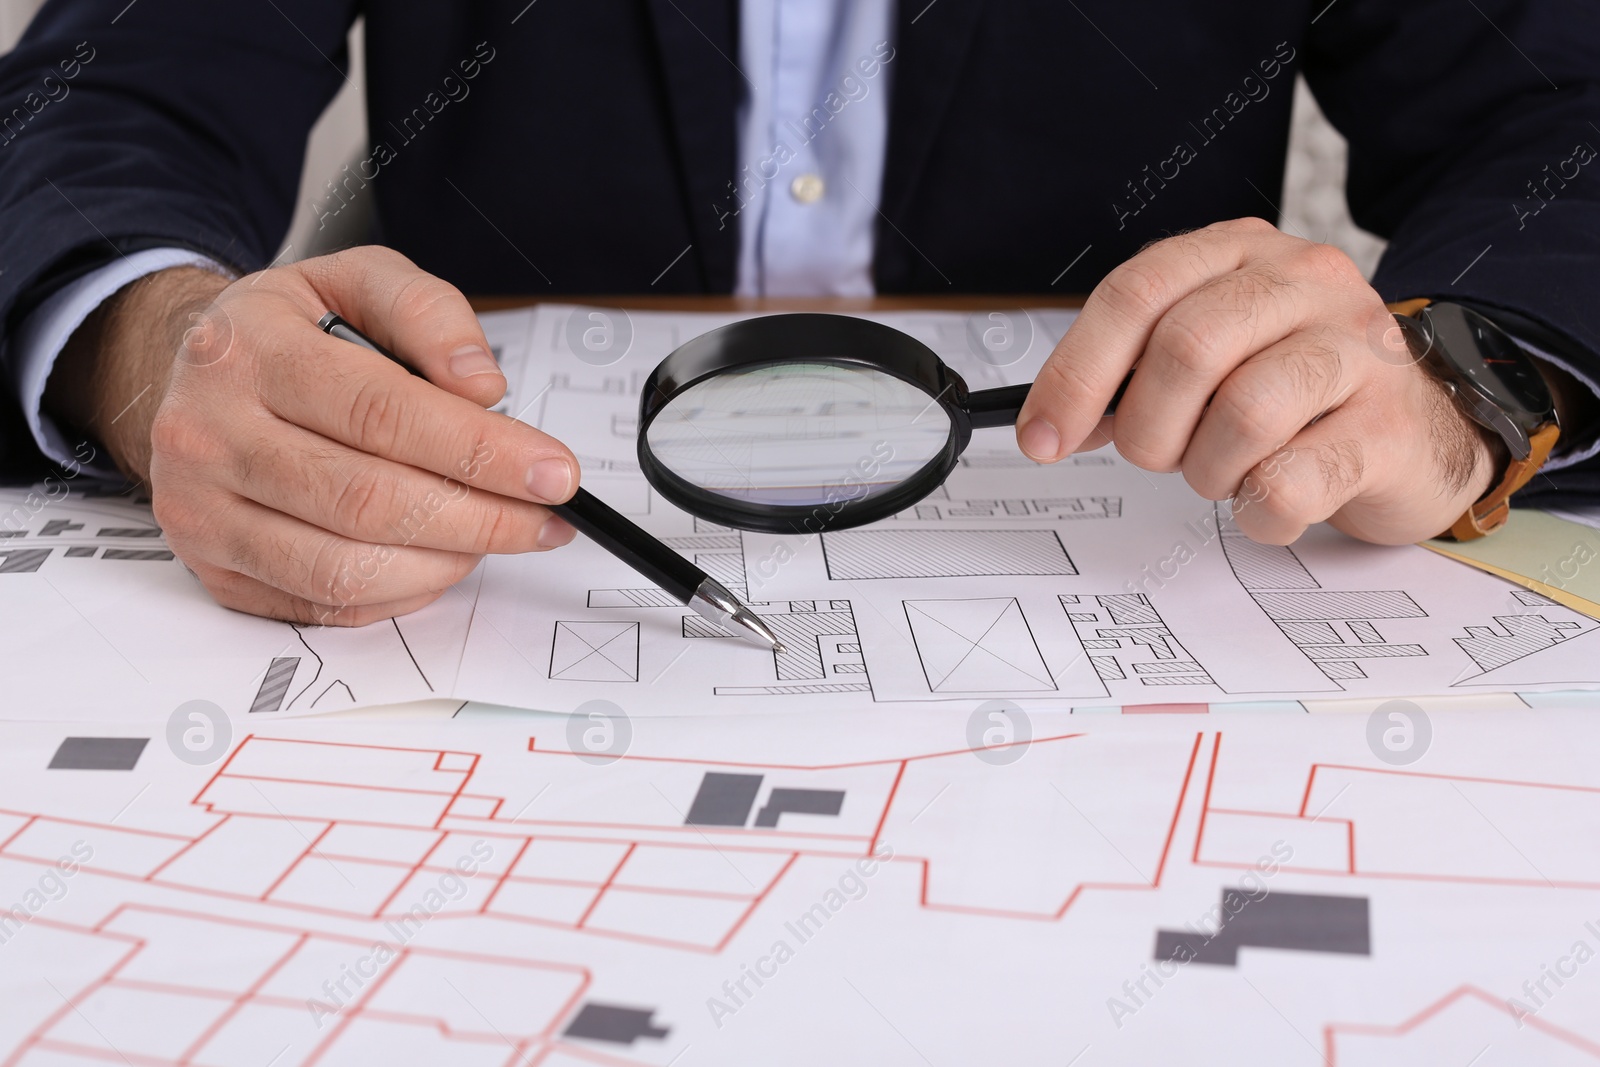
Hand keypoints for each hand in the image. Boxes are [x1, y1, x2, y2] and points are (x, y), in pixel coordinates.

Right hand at [47, 246, 577, 623]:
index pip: (383, 413)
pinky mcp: (213, 568)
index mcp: (248, 350)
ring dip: (445, 562)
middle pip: (368, 500)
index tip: (552, 473)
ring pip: (345, 566)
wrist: (193, 369)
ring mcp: (202, 510)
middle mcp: (210, 433)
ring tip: (495, 536)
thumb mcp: (358, 280)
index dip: (479, 451)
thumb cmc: (292, 331)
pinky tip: (438, 560)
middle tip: (543, 518)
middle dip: (481, 517)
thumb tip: (482, 387)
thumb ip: (428, 315)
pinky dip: (400, 593)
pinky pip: (324, 603)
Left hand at [1015, 218, 1500, 544]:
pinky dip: (1258, 510)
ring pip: (1243, 413)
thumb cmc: (1296, 394)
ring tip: (1226, 470)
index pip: (1135, 294)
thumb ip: (1129, 376)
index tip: (1043, 436)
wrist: (1421, 428)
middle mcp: (1305, 282)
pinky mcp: (1389, 427)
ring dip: (1208, 470)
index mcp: (1240, 254)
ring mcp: (1358, 349)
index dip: (1075, 373)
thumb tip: (1052, 423)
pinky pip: (1290, 483)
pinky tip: (1270, 497)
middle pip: (1186, 348)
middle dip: (1148, 427)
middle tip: (1161, 455)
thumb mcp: (1208, 360)